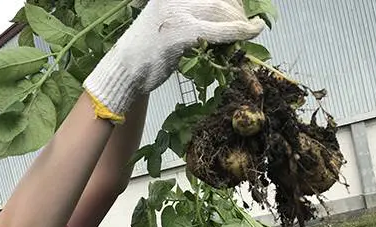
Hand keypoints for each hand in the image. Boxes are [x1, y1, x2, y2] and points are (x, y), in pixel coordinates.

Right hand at [83, 0, 265, 120]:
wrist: (125, 70)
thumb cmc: (148, 50)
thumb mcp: (167, 20)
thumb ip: (190, 12)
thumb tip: (224, 12)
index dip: (231, 0)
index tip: (239, 9)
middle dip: (237, 10)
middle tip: (246, 24)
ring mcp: (176, 14)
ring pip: (222, 9)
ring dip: (240, 22)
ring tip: (247, 31)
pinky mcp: (180, 35)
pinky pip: (218, 31)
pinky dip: (238, 32)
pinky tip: (251, 31)